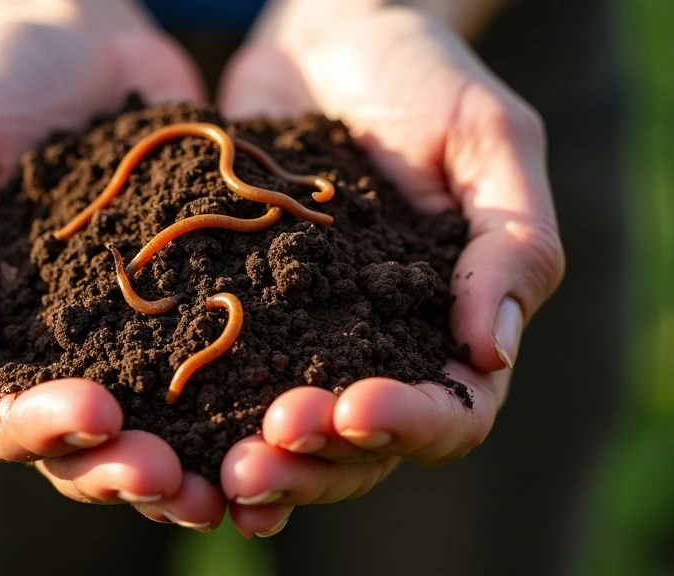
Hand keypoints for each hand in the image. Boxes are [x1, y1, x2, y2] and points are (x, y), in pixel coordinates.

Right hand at [0, 9, 225, 529]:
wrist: (87, 43)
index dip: (36, 430)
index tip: (92, 413)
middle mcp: (57, 356)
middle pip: (79, 448)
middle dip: (121, 469)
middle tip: (170, 477)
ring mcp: (131, 339)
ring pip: (155, 432)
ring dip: (189, 467)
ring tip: (233, 482)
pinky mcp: (195, 309)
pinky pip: (218, 370)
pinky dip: (245, 406)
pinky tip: (286, 415)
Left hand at [216, 5, 564, 535]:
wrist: (322, 36)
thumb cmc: (421, 74)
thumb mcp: (486, 137)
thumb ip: (511, 240)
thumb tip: (490, 352)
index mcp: (452, 323)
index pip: (452, 409)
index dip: (409, 423)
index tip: (355, 407)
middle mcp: (377, 347)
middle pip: (360, 448)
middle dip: (312, 463)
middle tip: (255, 464)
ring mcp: (303, 336)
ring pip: (286, 435)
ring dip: (254, 461)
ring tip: (209, 471)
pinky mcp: (236, 313)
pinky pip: (218, 380)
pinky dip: (197, 421)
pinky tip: (163, 437)